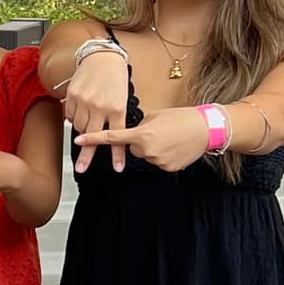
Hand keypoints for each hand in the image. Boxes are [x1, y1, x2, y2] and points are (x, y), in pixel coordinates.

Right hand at [65, 46, 131, 173]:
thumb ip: (114, 116)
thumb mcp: (122, 98)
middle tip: (81, 169)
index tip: (118, 169)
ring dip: (82, 129)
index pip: (117, 137)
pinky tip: (80, 110)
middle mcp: (100, 107)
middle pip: (92, 137)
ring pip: (79, 126)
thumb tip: (106, 135)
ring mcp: (85, 101)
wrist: (102, 56)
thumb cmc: (115, 77)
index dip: (117, 155)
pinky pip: (70, 115)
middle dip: (87, 155)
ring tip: (87, 120)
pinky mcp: (73, 95)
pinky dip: (73, 116)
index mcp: (117, 108)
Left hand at [75, 106, 209, 174]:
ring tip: (169, 138)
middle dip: (139, 141)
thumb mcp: (154, 116)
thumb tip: (130, 133)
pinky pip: (157, 162)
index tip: (78, 141)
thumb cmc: (180, 118)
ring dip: (152, 148)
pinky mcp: (167, 168)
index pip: (112, 137)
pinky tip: (175, 148)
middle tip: (158, 132)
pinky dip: (162, 156)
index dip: (93, 139)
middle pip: (132, 148)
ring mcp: (157, 161)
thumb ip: (138, 125)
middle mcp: (146, 149)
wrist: (205, 129)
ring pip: (145, 155)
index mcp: (141, 134)